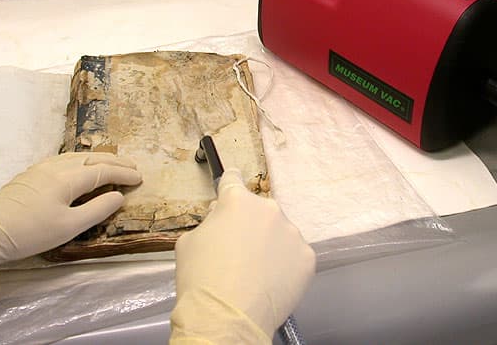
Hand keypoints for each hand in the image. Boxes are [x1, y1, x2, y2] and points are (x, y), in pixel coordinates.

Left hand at [0, 152, 141, 266]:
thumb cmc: (31, 233)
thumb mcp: (69, 227)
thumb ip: (98, 210)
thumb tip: (119, 196)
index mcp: (68, 179)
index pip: (103, 171)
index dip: (123, 174)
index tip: (139, 178)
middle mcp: (56, 167)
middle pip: (92, 159)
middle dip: (115, 162)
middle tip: (133, 167)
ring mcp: (41, 169)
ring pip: (77, 156)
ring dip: (99, 158)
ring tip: (113, 163)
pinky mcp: (31, 174)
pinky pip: (64, 159)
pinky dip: (82, 160)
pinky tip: (81, 166)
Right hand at [171, 168, 315, 343]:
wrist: (227, 318)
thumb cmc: (201, 279)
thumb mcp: (189, 242)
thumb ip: (210, 222)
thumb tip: (221, 217)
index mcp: (237, 201)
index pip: (234, 179)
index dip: (230, 183)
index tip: (232, 184)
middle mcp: (269, 210)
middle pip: (259, 211)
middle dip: (250, 224)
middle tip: (239, 251)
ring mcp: (292, 233)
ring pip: (280, 233)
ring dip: (270, 244)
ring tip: (256, 272)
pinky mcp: (307, 257)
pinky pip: (294, 255)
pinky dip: (285, 265)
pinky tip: (271, 281)